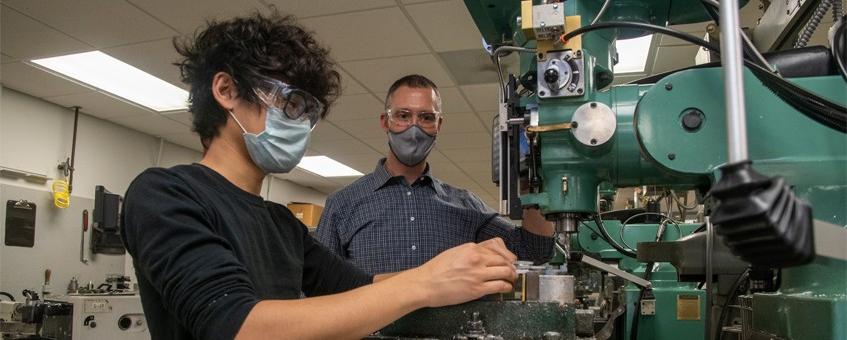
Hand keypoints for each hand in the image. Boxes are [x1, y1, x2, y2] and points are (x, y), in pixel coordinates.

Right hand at [401, 238, 517, 307]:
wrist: (425, 284)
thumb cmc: (435, 270)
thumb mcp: (454, 253)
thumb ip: (470, 253)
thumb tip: (483, 256)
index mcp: (470, 248)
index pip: (496, 249)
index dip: (505, 256)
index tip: (508, 260)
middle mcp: (477, 259)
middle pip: (504, 260)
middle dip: (511, 266)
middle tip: (513, 270)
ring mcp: (478, 274)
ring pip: (506, 272)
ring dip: (512, 276)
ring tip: (512, 279)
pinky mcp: (477, 289)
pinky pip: (500, 286)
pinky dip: (507, 287)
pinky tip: (506, 288)